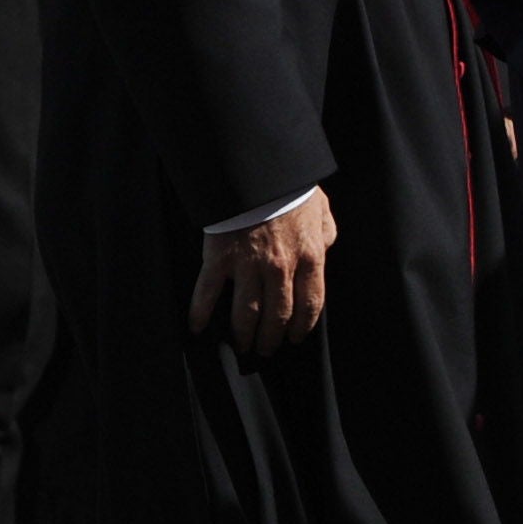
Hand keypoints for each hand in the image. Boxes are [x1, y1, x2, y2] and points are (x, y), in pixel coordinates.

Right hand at [192, 187, 336, 360]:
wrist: (258, 172)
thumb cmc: (291, 190)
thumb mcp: (322, 212)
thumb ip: (325, 237)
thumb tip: (322, 254)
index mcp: (310, 257)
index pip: (310, 304)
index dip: (301, 326)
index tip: (294, 338)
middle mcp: (281, 268)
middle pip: (278, 315)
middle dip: (272, 338)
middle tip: (265, 350)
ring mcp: (248, 265)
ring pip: (247, 312)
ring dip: (244, 334)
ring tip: (241, 346)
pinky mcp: (219, 259)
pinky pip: (208, 293)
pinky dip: (200, 314)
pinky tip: (197, 328)